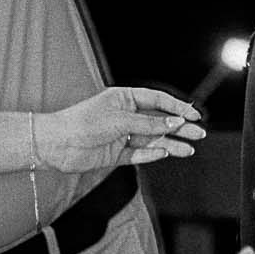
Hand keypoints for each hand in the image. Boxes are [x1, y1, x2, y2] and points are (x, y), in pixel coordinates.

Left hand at [35, 87, 203, 173]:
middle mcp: (125, 116)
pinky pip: (139, 154)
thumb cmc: (82, 123)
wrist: (56, 144)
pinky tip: (166, 153)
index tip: (193, 115)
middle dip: (179, 127)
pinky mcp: (116, 154)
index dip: (177, 107)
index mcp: (125, 99)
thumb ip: (149, 123)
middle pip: (158, 121)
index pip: (157, 100)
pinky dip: (152, 154)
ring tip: (189, 149)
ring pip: (152, 140)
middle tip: (198, 133)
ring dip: (170, 143)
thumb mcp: (120, 120)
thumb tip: (174, 122)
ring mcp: (121, 136)